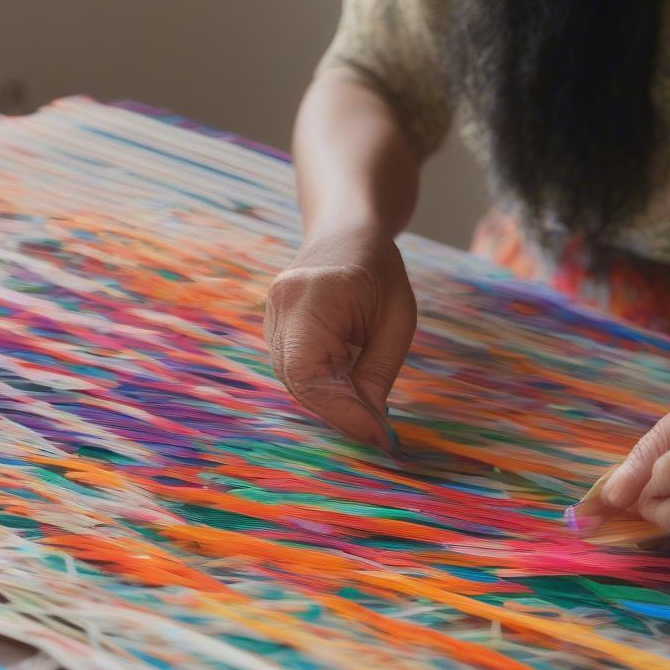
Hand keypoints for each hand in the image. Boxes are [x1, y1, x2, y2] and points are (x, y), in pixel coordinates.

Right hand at [264, 225, 415, 448]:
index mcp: (312, 297)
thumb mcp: (397, 320)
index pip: (311, 373)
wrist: (347, 232)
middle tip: (379, 436)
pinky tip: (352, 399)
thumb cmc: (380, 270)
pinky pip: (296, 370)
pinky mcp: (276, 329)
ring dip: (332, 404)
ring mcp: (272, 317)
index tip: (379, 437)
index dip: (342, 412)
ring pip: (296, 381)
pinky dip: (324, 389)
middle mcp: (281, 308)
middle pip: (299, 382)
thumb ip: (378, 372)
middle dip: (339, 413)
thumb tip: (370, 426)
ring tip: (369, 419)